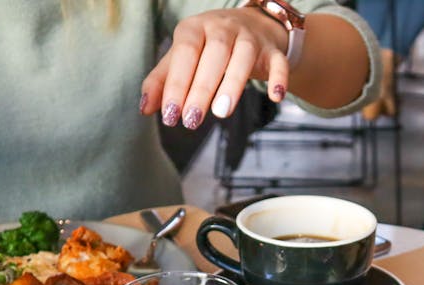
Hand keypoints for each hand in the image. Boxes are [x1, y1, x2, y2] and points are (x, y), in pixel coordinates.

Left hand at [141, 8, 291, 130]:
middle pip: (214, 55)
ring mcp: (250, 38)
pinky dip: (278, 78)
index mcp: (195, 28)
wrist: (251, 26)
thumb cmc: (207, 47)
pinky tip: (275, 97)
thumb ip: (162, 80)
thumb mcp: (182, 58)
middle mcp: (223, 28)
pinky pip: (278, 62)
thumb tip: (144, 108)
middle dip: (202, 89)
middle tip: (192, 121)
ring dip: (233, 84)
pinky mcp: (272, 51)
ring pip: (243, 57)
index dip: (177, 84)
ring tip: (222, 112)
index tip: (171, 115)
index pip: (185, 53)